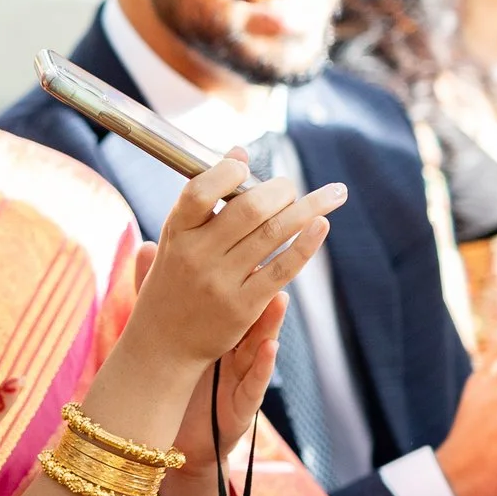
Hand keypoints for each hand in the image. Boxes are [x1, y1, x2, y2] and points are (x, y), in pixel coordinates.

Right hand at [125, 153, 341, 373]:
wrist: (163, 343)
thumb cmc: (174, 281)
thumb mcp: (178, 237)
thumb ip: (205, 198)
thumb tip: (240, 152)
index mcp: (176, 232)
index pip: (200, 190)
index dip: (229, 171)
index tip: (246, 166)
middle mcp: (196, 255)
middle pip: (249, 208)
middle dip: (282, 189)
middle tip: (291, 186)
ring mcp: (220, 282)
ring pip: (274, 233)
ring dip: (310, 208)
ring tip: (333, 193)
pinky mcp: (242, 306)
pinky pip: (282, 268)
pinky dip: (306, 244)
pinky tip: (323, 225)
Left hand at [149, 240, 284, 480]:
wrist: (181, 430)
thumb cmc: (185, 375)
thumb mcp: (174, 332)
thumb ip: (159, 291)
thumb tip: (143, 244)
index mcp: (223, 322)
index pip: (238, 284)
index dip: (246, 259)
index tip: (247, 227)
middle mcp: (239, 344)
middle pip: (257, 305)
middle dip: (271, 279)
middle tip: (279, 247)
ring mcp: (244, 373)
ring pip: (263, 340)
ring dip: (273, 319)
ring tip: (283, 295)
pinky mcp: (243, 404)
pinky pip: (256, 381)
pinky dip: (264, 364)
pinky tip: (270, 346)